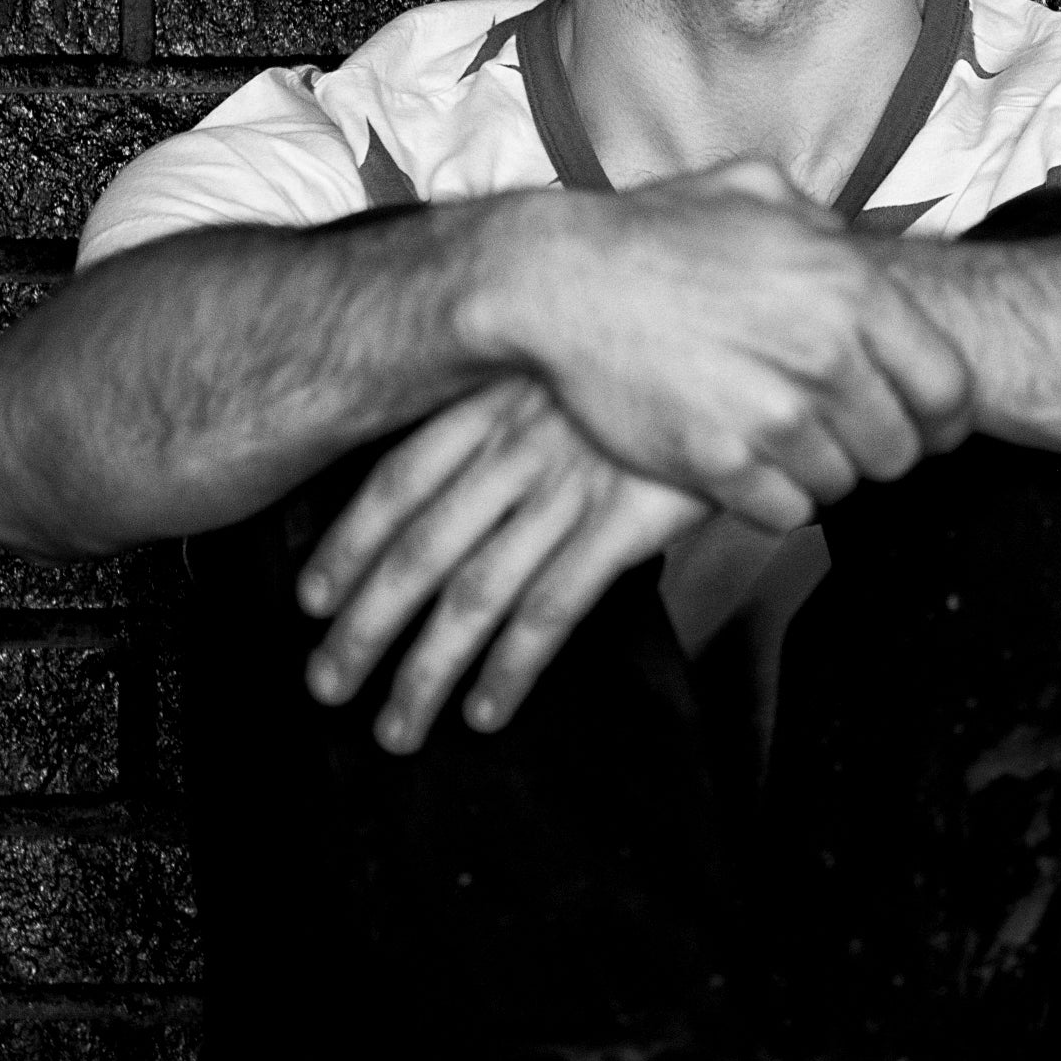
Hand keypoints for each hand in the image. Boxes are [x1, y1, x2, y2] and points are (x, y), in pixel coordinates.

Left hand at [298, 378, 708, 750]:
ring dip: (424, 670)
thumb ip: (516, 411)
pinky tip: (484, 712)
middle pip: (416, 551)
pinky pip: (549, 612)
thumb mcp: (569, 362)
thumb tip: (469, 470)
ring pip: (470, 595)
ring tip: (395, 727)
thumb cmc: (656, 349)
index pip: (395, 482)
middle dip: (363, 627)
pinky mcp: (621, 523)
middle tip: (326, 684)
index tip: (311, 600)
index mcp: (491, 402)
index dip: (347, 545)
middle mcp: (515, 448)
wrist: (749, 333)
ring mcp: (565, 487)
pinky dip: (509, 670)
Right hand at [458, 166, 974, 530]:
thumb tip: (854, 249)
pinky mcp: (718, 463)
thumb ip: (824, 225)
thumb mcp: (756, 191)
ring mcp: (771, 416)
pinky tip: (747, 465)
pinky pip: (784, 511)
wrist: (560, 280)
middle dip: (878, 448)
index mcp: (850, 291)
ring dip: (819, 472)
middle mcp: (824, 357)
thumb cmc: (654, 232)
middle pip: (900, 450)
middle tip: (841, 434)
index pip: (948, 388)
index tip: (926, 425)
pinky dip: (772, 498)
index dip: (944, 418)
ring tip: (782, 441)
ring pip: (841, 485)